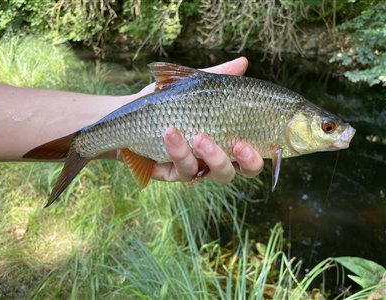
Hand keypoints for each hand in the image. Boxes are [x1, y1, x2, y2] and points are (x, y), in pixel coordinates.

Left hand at [126, 57, 263, 182]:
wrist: (130, 114)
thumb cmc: (165, 101)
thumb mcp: (192, 86)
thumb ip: (218, 77)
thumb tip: (243, 62)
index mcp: (223, 141)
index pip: (249, 156)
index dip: (257, 155)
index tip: (255, 141)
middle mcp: (211, 159)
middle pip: (237, 171)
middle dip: (243, 163)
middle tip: (239, 146)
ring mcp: (193, 167)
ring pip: (211, 174)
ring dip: (209, 156)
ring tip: (198, 135)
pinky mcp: (172, 173)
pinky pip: (181, 170)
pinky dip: (178, 151)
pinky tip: (170, 133)